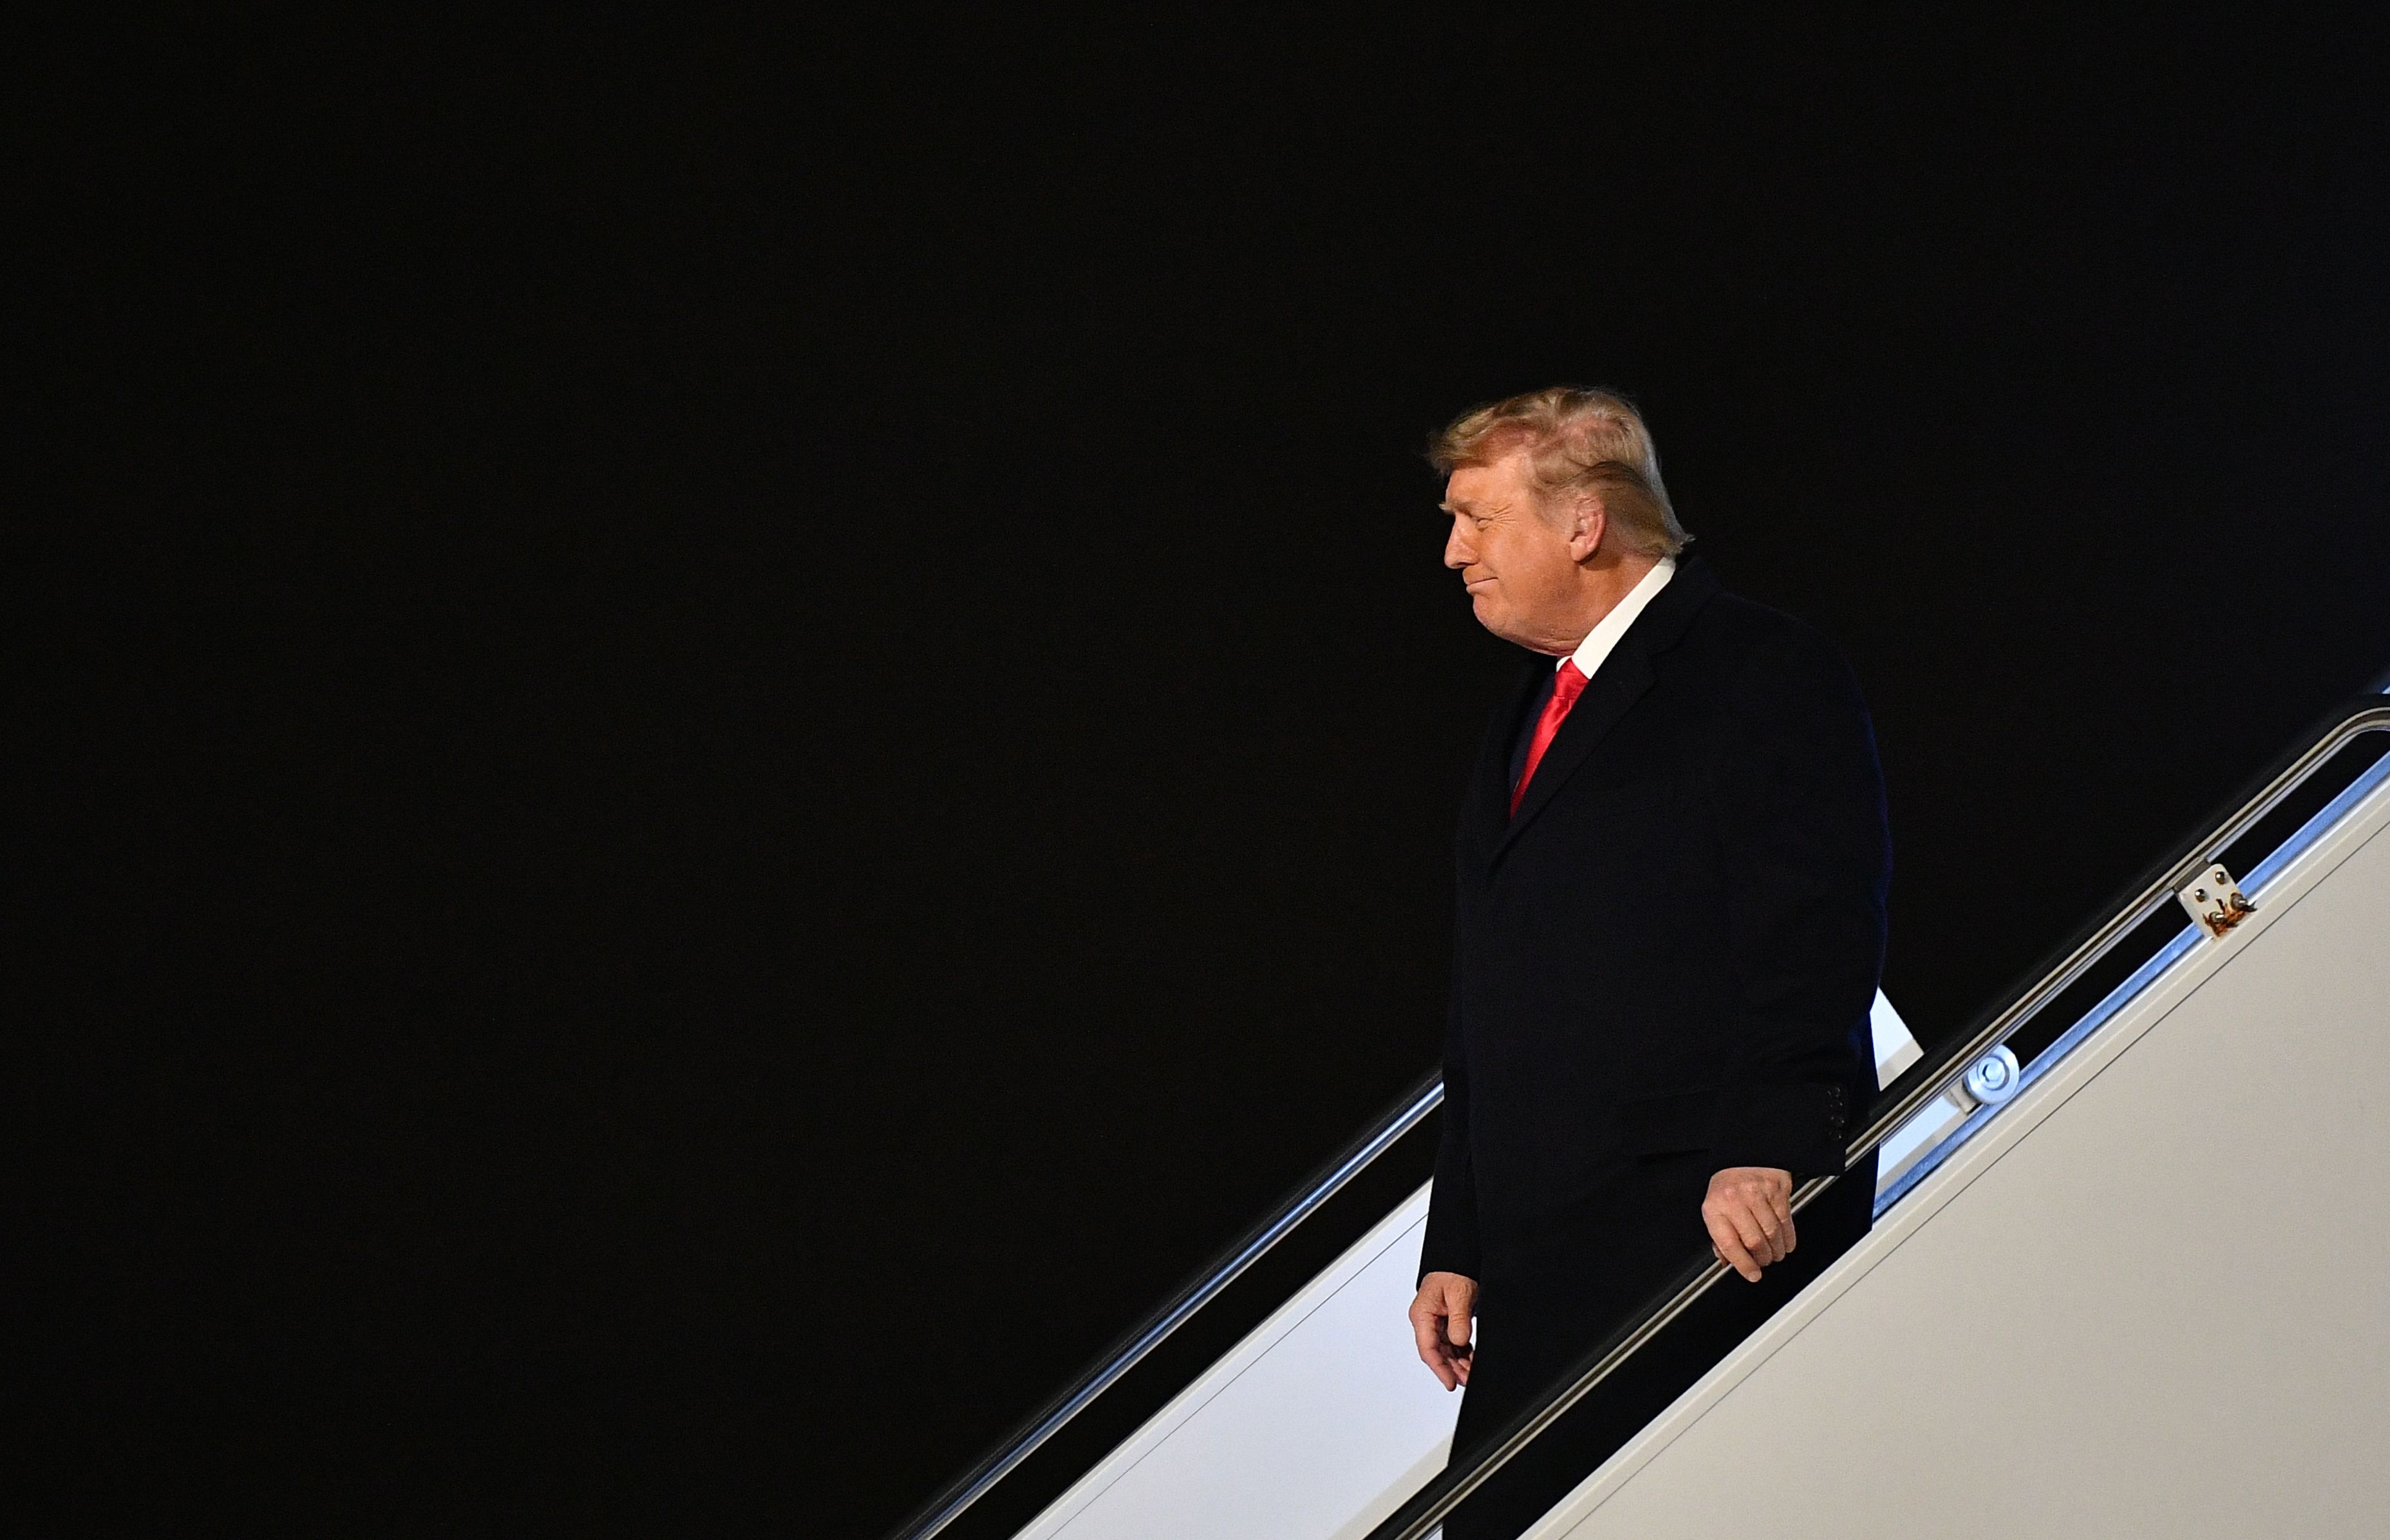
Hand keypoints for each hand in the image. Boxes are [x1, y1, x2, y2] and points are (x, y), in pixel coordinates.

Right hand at [1408, 1270, 1477, 1389]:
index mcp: (1422, 1314)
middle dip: (1452, 1369)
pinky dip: (1462, 1353)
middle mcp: (1426, 1321)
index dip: (1440, 1369)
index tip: (1450, 1382)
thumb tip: (1458, 1341)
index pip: (1428, 1349)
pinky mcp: (1446, 1323)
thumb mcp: (1458, 1294)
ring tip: (1471, 1373)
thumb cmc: (1452, 1272)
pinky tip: (1471, 1360)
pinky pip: (1452, 1344)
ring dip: (1458, 1364)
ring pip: (1444, 1351)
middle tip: (1467, 1380)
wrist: (1457, 1260)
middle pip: (1436, 1353)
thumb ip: (1458, 1319)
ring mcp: (1436, 1323)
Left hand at [1703, 1166, 1794, 1281]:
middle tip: (1764, 1262)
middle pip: (1755, 1242)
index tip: (1753, 1275)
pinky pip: (1786, 1221)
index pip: (1729, 1244)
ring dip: (1776, 1251)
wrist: (1742, 1154)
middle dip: (1763, 1259)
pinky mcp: (1776, 1189)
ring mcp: (1757, 1193)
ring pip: (1773, 1234)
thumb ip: (1720, 1237)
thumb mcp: (1714, 1208)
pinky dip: (1788, 1238)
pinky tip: (1785, 1243)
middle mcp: (1735, 1199)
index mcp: (1715, 1207)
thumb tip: (1729, 1262)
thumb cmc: (1726, 1185)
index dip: (1743, 1264)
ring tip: (1774, 1253)